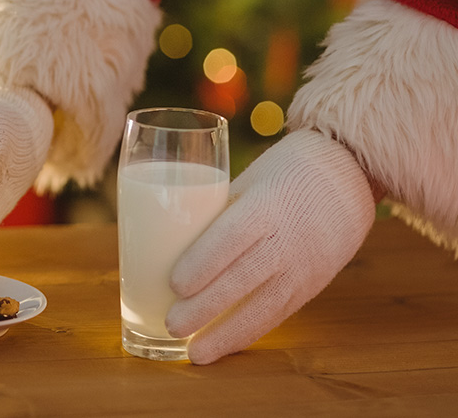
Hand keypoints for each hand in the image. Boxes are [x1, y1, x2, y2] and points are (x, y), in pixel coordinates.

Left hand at [165, 130, 375, 363]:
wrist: (351, 174)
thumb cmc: (287, 170)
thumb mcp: (250, 179)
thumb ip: (219, 211)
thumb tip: (172, 240)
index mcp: (267, 204)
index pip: (233, 237)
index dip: (204, 263)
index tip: (174, 285)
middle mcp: (289, 239)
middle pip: (245, 278)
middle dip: (207, 307)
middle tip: (172, 326)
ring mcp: (305, 265)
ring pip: (265, 306)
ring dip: (228, 334)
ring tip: (196, 354)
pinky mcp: (314, 283)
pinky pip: (281, 312)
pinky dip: (251, 331)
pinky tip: (226, 344)